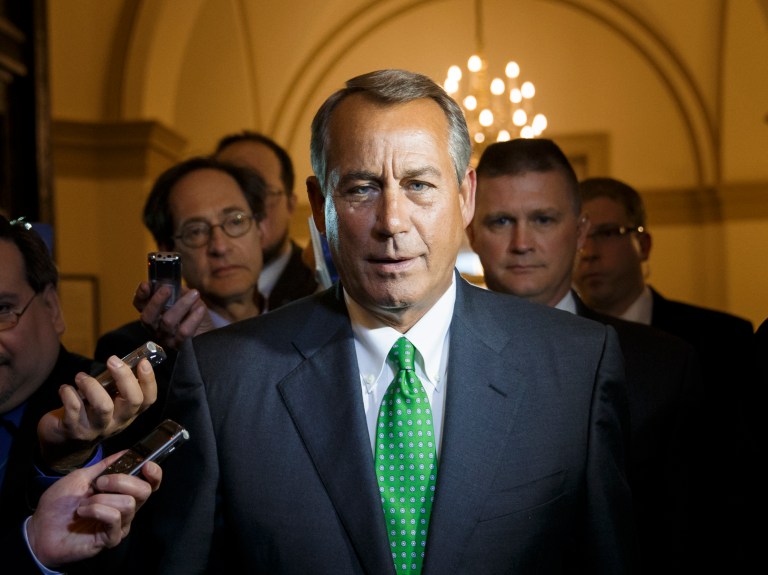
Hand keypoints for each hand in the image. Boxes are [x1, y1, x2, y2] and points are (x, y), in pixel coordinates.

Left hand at [26, 451, 161, 568]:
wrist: (40, 529)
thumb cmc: (60, 504)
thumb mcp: (81, 477)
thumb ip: (104, 466)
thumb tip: (127, 451)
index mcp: (123, 492)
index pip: (151, 483)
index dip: (154, 473)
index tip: (145, 465)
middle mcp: (126, 508)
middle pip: (145, 490)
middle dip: (122, 481)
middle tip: (99, 483)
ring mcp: (120, 524)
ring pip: (128, 503)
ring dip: (102, 499)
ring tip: (84, 504)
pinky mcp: (111, 538)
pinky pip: (114, 518)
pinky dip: (96, 510)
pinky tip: (82, 512)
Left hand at [37, 357, 157, 470]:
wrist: (65, 446)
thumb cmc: (89, 415)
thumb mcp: (107, 405)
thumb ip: (115, 388)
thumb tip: (121, 361)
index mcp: (128, 413)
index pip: (147, 399)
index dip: (149, 380)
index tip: (143, 362)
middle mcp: (117, 422)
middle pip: (132, 401)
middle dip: (124, 377)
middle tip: (112, 360)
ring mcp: (96, 428)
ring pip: (103, 406)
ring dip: (92, 385)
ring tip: (81, 376)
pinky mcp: (74, 430)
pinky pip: (74, 408)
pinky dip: (68, 393)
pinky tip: (65, 389)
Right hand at [134, 281, 214, 349]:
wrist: (207, 331)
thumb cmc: (192, 312)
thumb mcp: (183, 297)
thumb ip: (176, 290)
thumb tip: (171, 280)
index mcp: (152, 312)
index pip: (139, 304)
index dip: (140, 295)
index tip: (146, 285)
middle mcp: (155, 326)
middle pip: (147, 317)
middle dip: (156, 301)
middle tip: (168, 288)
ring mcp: (166, 337)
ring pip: (167, 322)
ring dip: (182, 305)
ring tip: (195, 294)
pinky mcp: (179, 345)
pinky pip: (184, 332)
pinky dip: (193, 318)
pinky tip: (200, 308)